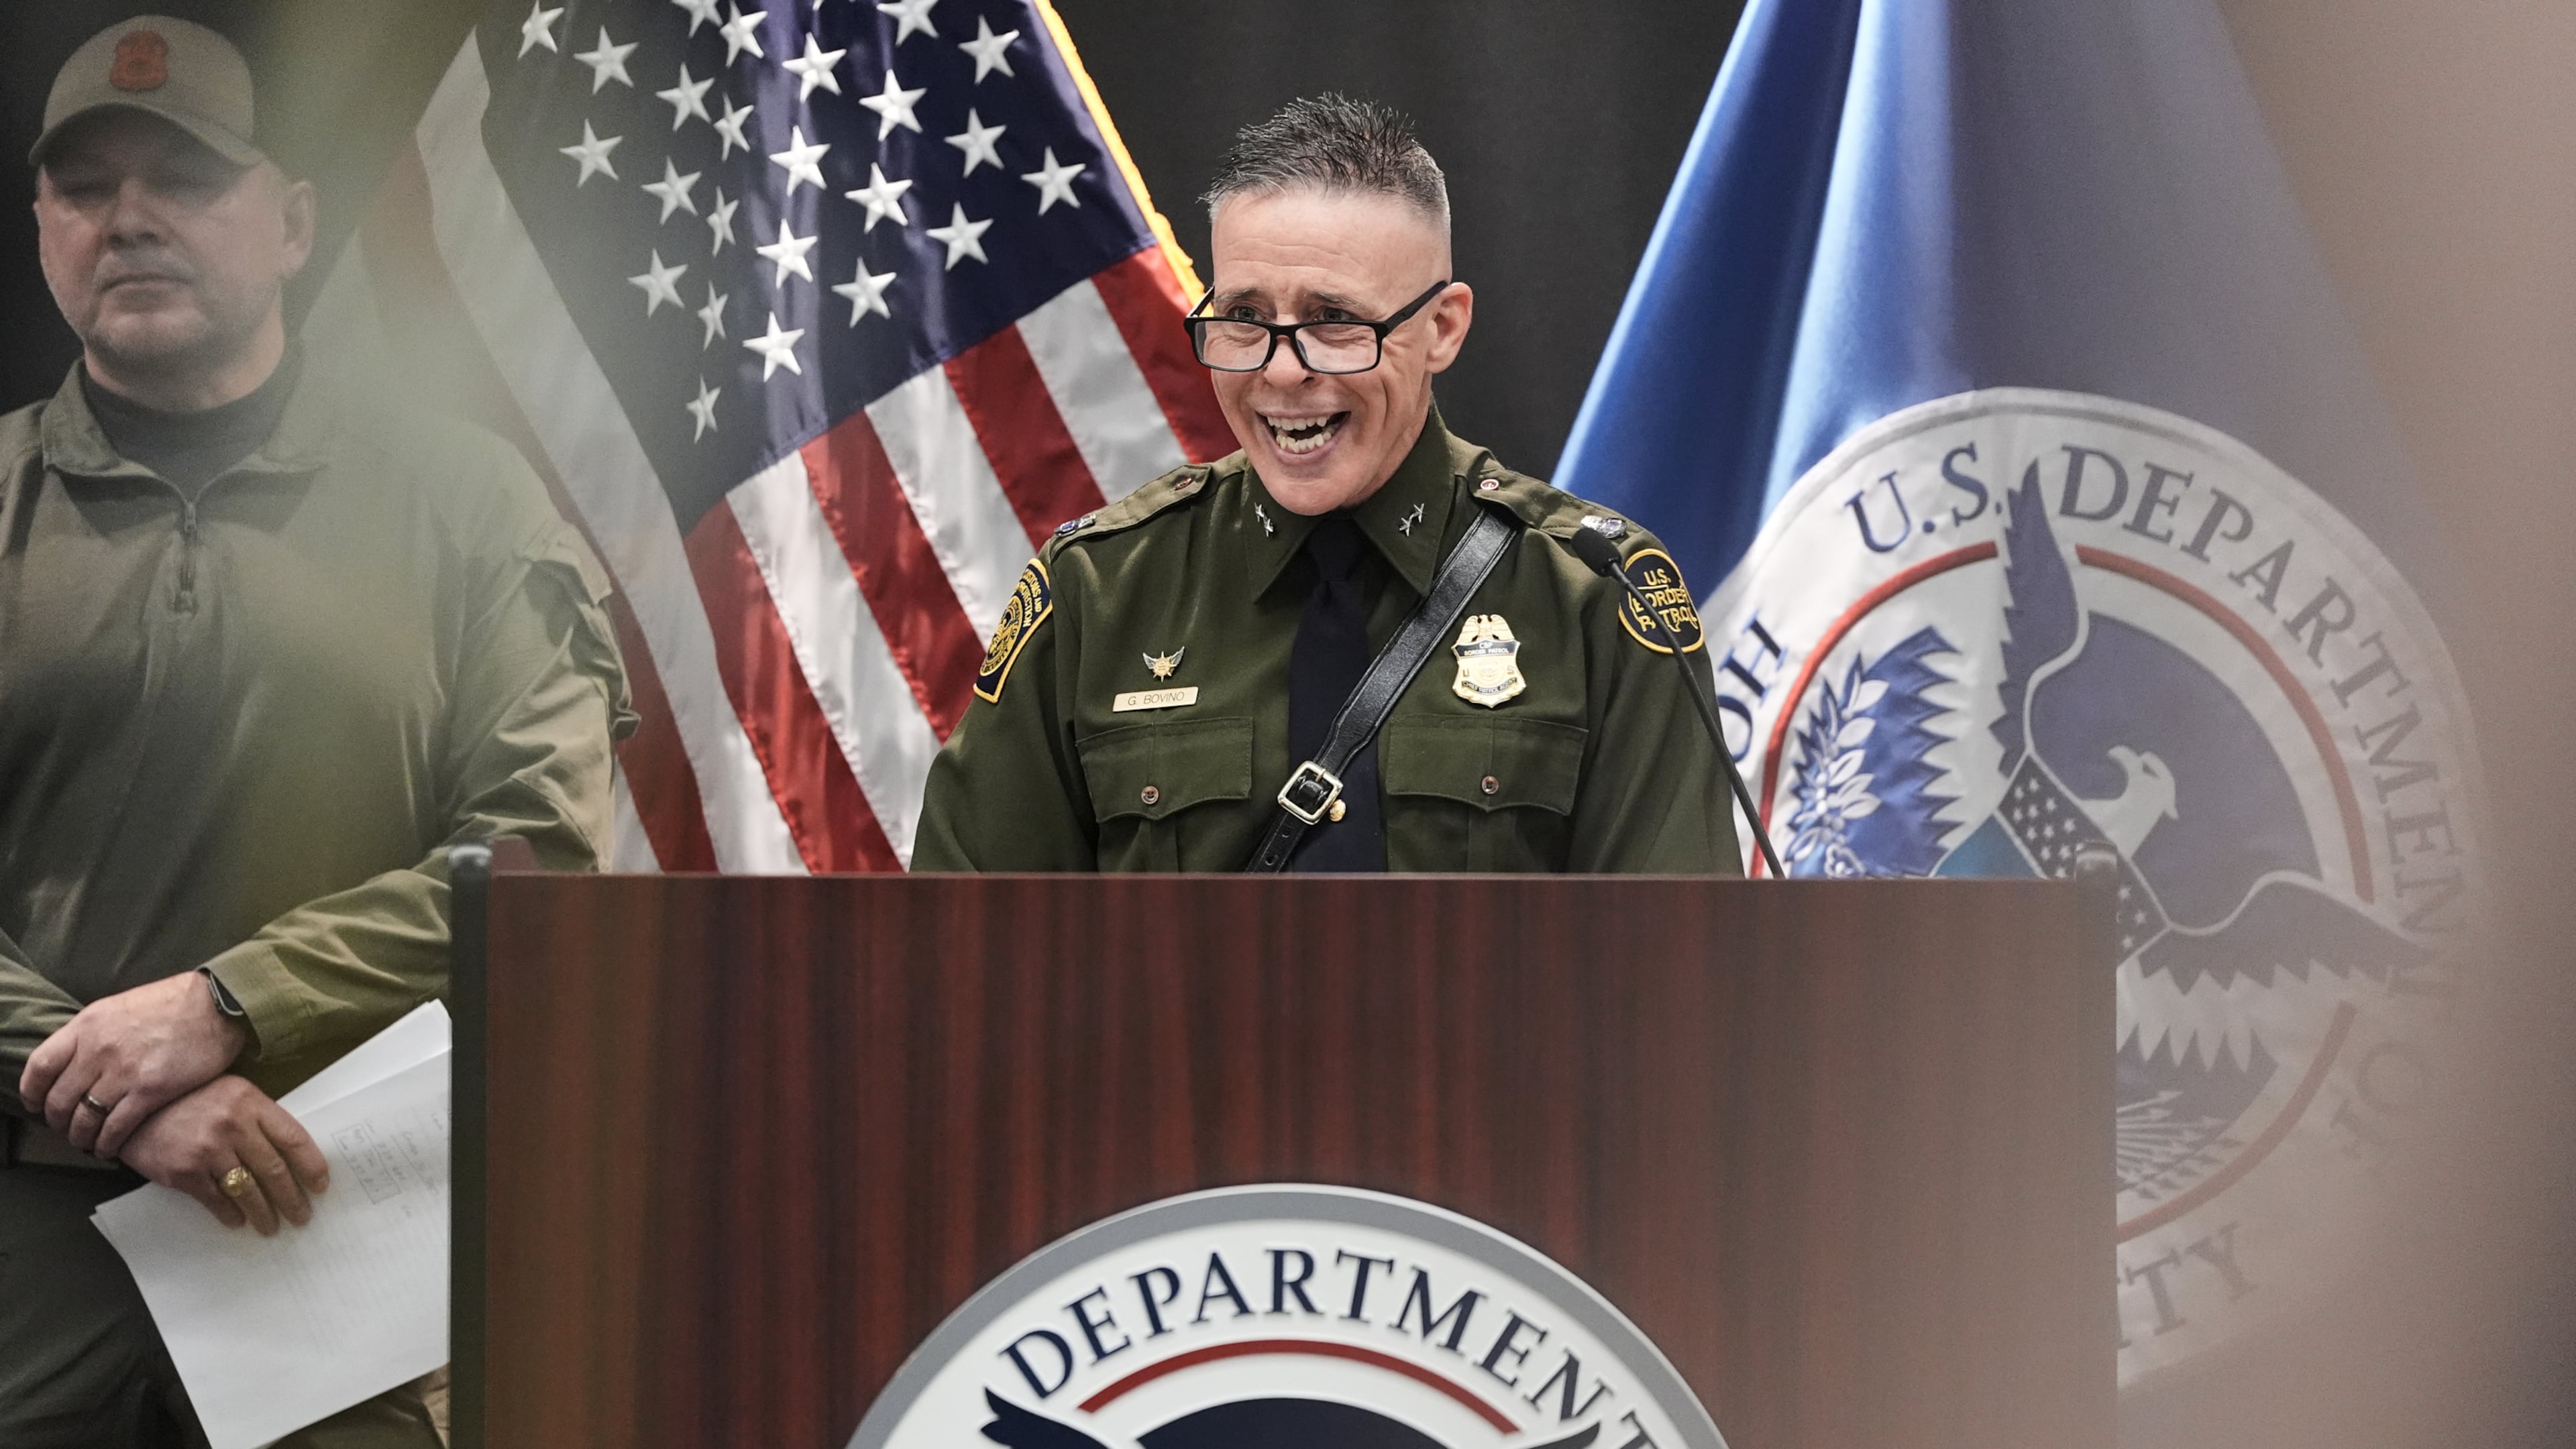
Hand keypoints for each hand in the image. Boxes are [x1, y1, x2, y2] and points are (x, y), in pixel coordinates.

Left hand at [20, 971, 250, 1157]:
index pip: (40, 1066)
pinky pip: (116, 1127)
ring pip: (85, 1118)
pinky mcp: (151, 1090)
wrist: (217, 1004)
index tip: (36, 1104)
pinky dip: (108, 1143)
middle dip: (59, 1122)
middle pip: (60, 1099)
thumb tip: (79, 1057)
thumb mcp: (121, 1007)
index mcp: (88, 1025)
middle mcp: (98, 1049)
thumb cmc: (174, 1003)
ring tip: (88, 1143)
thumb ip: (95, 1032)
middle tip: (67, 1129)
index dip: (33, 1092)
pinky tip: (110, 1148)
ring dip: (82, 1137)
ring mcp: (124, 1071)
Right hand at [118, 1075, 329, 1234]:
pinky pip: (215, 1200)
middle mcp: (232, 1125)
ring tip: (272, 1226)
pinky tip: (237, 1220)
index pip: (293, 1139)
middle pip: (274, 1169)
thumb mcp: (231, 1095)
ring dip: (264, 1213)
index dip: (311, 1166)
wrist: (134, 1109)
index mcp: (250, 1103)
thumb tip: (289, 1154)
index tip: (321, 1185)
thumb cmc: (190, 1100)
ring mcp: (207, 1150)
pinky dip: (229, 1214)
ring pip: (248, 1189)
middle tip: (302, 1216)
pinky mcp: (183, 1172)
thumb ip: (258, 1118)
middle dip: (292, 1198)